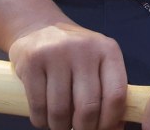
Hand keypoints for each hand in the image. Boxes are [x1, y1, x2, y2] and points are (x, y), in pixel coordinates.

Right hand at [9, 22, 126, 129]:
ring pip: (60, 111)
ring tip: (60, 124)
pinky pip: (37, 106)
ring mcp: (57, 54)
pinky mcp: (32, 62)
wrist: (39, 28)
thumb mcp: (98, 62)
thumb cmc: (75, 54)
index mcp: (108, 51)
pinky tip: (44, 118)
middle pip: (88, 107)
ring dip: (60, 127)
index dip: (110, 121)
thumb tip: (116, 127)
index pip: (116, 94)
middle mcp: (85, 49)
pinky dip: (41, 121)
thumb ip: (109, 90)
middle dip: (84, 128)